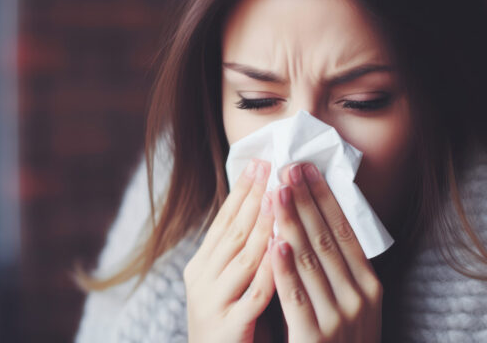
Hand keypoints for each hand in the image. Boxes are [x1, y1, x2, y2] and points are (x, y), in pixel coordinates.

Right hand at [184, 159, 275, 342]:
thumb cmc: (230, 324)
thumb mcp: (228, 283)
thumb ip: (243, 253)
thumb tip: (267, 212)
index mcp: (201, 266)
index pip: (224, 220)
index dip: (242, 191)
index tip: (259, 161)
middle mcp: (201, 280)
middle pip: (233, 230)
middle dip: (254, 197)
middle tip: (271, 166)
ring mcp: (212, 303)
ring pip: (243, 256)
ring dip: (263, 223)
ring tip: (279, 195)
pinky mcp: (228, 328)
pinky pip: (255, 294)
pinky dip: (271, 269)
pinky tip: (284, 248)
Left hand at [268, 162, 382, 341]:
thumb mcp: (353, 305)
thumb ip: (340, 270)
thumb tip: (319, 223)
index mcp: (369, 286)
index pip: (345, 232)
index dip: (324, 199)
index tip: (307, 170)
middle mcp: (359, 298)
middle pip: (328, 238)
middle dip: (306, 200)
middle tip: (288, 167)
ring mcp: (340, 319)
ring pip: (311, 260)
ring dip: (292, 222)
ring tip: (277, 191)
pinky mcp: (316, 339)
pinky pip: (297, 297)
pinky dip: (286, 268)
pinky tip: (274, 242)